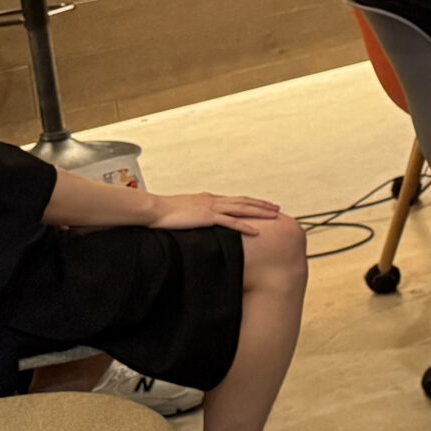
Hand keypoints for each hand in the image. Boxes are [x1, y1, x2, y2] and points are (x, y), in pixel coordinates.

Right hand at [146, 192, 282, 234]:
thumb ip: (194, 214)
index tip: (263, 205)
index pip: (235, 200)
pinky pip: (231, 222)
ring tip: (274, 216)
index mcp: (208, 199)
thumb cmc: (164, 213)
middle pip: (244, 201)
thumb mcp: (183, 211)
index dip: (251, 202)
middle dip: (262, 204)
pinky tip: (256, 231)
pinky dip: (245, 226)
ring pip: (243, 208)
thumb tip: (196, 220)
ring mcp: (211, 207)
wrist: (153, 210)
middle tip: (277, 208)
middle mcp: (213, 200)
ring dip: (260, 212)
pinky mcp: (207, 217)